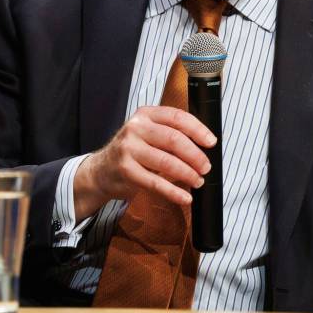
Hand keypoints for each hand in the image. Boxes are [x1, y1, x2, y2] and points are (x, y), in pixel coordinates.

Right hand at [73, 106, 216, 216]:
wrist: (101, 170)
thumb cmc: (133, 151)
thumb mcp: (148, 133)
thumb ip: (171, 134)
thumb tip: (205, 146)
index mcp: (146, 114)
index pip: (177, 117)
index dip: (198, 129)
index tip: (211, 142)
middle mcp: (135, 128)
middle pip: (174, 139)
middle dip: (195, 155)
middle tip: (206, 167)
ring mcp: (128, 149)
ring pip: (166, 161)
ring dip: (187, 174)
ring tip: (198, 181)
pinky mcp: (126, 170)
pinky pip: (155, 182)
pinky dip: (173, 192)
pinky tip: (185, 197)